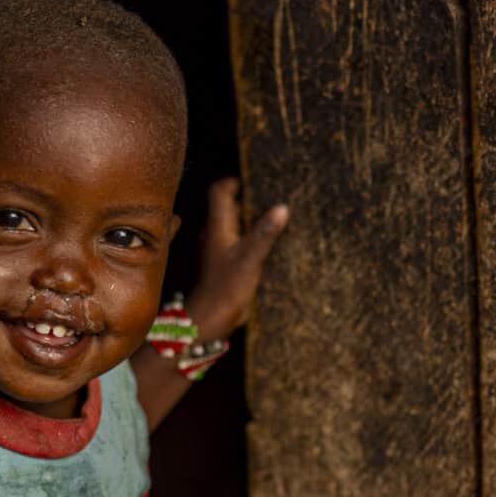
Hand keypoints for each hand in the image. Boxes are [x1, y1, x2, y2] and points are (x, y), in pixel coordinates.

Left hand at [184, 178, 288, 341]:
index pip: (219, 191)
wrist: (212, 318)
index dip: (235, 180)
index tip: (257, 178)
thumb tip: (282, 208)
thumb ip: (265, 233)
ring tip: (276, 215)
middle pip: (229, 204)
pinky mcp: (227, 262)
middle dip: (249, 197)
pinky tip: (270, 241)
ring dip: (252, 218)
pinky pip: (240, 240)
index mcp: (217, 226)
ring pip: (235, 223)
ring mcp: (220, 248)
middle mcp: (216, 233)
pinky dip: (252, 236)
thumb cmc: (226, 288)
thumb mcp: (250, 258)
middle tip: (273, 194)